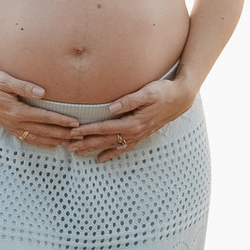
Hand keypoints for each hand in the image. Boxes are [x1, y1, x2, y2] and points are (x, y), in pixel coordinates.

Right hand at [0, 65, 79, 146]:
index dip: (61, 121)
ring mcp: (11, 127)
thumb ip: (24, 86)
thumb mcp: (5, 80)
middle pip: (44, 131)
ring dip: (55, 141)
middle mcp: (14, 122)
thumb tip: (43, 93)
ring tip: (71, 143)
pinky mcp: (9, 127)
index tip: (75, 123)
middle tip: (80, 136)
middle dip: (63, 134)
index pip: (44, 118)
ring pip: (37, 138)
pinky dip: (41, 143)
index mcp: (16, 111)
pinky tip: (51, 144)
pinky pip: (28, 139)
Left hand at [67, 75, 197, 163]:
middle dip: (86, 144)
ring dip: (94, 149)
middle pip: (106, 140)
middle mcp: (135, 132)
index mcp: (134, 123)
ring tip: (78, 153)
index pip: (106, 128)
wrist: (181, 97)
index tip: (74, 132)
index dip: (89, 130)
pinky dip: (111, 154)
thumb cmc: (164, 91)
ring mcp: (138, 136)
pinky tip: (101, 158)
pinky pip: (123, 148)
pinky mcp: (141, 135)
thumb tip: (111, 108)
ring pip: (112, 146)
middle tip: (68, 147)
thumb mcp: (148, 92)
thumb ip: (129, 100)